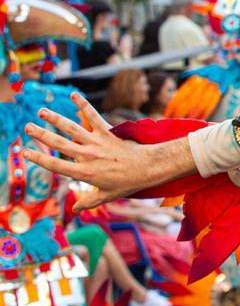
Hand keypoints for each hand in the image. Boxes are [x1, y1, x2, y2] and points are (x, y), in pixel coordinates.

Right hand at [21, 92, 186, 209]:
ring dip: (55, 118)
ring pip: (72, 128)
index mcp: (84, 173)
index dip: (39, 159)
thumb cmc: (128, 183)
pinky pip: (93, 116)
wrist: (148, 167)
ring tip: (42, 111)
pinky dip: (83, 104)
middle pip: (59, 144)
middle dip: (41, 135)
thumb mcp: (106, 196)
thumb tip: (76, 210)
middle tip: (27, 127)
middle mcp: (87, 156)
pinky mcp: (108, 132)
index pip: (56, 165)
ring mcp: (97, 142)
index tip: (25, 153)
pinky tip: (74, 94)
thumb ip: (88, 202)